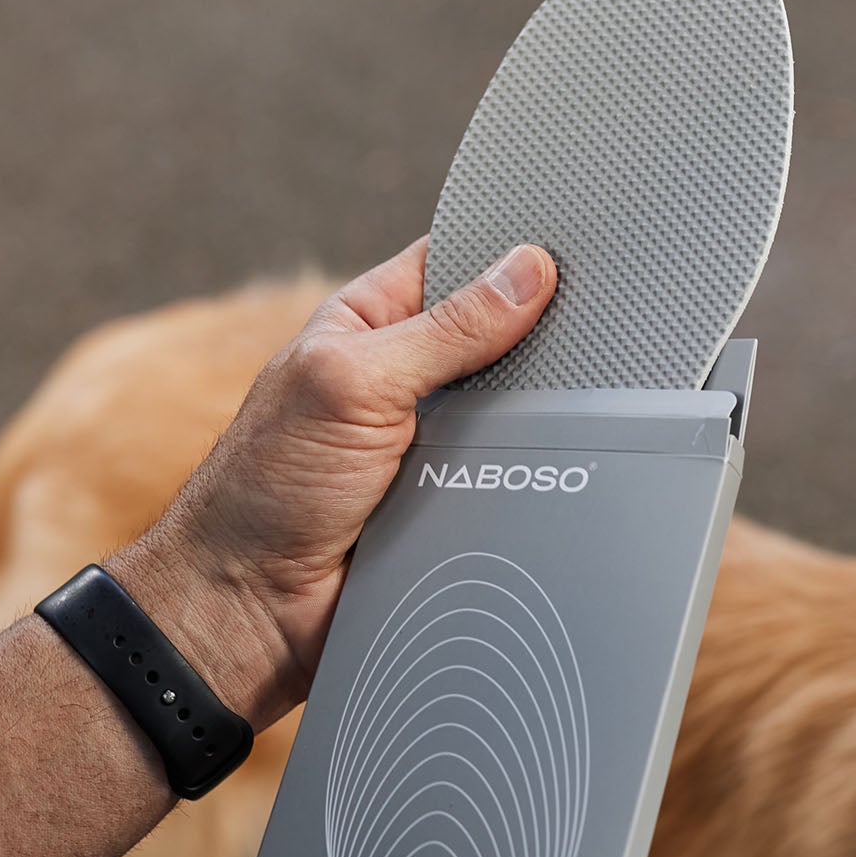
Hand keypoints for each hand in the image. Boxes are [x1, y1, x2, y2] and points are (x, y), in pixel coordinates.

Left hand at [108, 237, 554, 728]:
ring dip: (539, 420)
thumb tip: (526, 272)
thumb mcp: (351, 384)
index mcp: (366, 323)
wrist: (250, 613)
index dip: (509, 248)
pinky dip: (534, 481)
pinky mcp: (451, 507)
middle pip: (500, 340)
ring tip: (592, 406)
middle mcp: (400, 380)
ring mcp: (430, 446)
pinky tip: (571, 472)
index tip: (578, 243)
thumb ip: (443, 330)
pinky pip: (513, 483)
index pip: (454, 260)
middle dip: (541, 341)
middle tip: (605, 333)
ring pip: (517, 416)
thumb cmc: (263, 490)